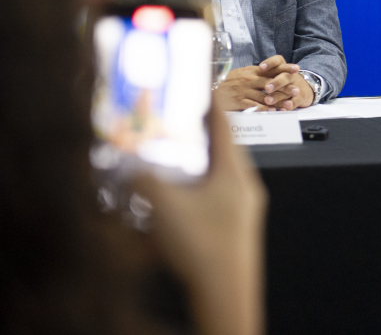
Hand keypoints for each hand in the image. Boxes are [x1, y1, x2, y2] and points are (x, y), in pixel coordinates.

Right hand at [134, 101, 267, 334]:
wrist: (226, 295)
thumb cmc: (206, 250)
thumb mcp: (164, 206)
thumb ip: (144, 180)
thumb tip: (133, 168)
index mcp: (234, 173)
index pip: (225, 127)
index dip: (213, 104)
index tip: (207, 87)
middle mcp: (245, 188)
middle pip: (225, 150)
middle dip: (203, 136)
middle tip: (186, 122)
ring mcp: (243, 209)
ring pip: (222, 176)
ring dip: (200, 165)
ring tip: (180, 159)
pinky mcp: (236, 229)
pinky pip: (218, 198)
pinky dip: (200, 190)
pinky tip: (183, 201)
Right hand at [214, 55, 312, 110]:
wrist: (211, 88)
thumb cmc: (228, 81)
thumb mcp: (242, 72)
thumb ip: (255, 73)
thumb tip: (268, 71)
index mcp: (252, 71)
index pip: (272, 69)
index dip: (285, 68)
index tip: (297, 69)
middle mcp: (250, 80)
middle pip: (272, 83)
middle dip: (286, 87)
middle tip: (297, 90)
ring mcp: (245, 90)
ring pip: (265, 96)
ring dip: (278, 101)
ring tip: (289, 104)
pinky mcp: (240, 101)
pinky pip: (255, 105)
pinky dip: (265, 109)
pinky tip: (273, 112)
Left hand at [258, 56, 314, 109]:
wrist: (304, 88)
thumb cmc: (284, 81)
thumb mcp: (277, 74)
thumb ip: (265, 74)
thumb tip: (247, 75)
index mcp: (283, 68)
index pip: (278, 61)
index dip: (270, 63)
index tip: (261, 67)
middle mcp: (290, 75)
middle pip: (284, 76)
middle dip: (275, 82)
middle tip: (267, 88)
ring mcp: (296, 86)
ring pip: (288, 89)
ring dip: (278, 95)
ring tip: (268, 100)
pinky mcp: (300, 97)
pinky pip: (295, 101)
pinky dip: (289, 105)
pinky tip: (283, 108)